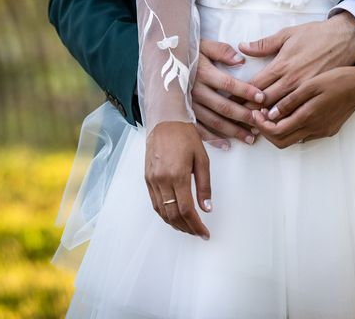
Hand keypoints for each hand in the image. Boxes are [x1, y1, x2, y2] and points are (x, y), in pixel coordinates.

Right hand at [145, 121, 211, 239]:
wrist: (165, 121)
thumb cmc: (185, 136)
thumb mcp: (202, 159)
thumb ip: (204, 186)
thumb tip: (207, 208)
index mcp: (177, 175)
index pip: (186, 210)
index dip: (196, 226)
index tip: (204, 233)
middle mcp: (161, 180)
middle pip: (173, 215)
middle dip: (187, 228)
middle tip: (198, 233)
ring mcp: (152, 180)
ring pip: (162, 212)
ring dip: (175, 224)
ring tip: (188, 227)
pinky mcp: (147, 178)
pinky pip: (154, 202)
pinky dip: (164, 214)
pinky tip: (174, 216)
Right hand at [192, 39, 264, 147]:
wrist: (161, 63)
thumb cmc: (186, 54)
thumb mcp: (202, 46)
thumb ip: (221, 51)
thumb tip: (240, 60)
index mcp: (202, 73)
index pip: (228, 84)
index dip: (246, 91)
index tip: (262, 98)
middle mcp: (195, 91)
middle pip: (224, 107)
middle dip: (244, 116)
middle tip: (261, 122)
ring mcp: (189, 105)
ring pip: (214, 121)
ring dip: (233, 131)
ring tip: (251, 137)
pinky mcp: (183, 114)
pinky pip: (199, 129)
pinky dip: (213, 139)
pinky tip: (227, 145)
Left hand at [239, 12, 354, 118]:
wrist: (349, 40)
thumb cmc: (318, 35)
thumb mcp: (289, 34)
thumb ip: (264, 44)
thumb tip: (243, 47)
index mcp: (282, 67)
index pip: (255, 87)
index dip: (241, 96)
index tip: (230, 101)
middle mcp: (292, 83)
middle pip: (264, 104)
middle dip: (249, 112)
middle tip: (237, 117)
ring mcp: (306, 94)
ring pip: (280, 114)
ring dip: (266, 121)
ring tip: (254, 125)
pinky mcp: (318, 99)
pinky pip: (298, 117)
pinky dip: (286, 122)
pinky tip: (278, 124)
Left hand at [251, 66, 354, 147]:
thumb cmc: (337, 78)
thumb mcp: (311, 84)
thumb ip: (290, 100)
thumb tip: (271, 114)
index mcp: (309, 116)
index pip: (276, 131)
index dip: (261, 125)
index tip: (254, 112)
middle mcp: (315, 129)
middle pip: (281, 141)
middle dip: (266, 131)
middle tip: (258, 116)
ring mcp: (322, 131)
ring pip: (292, 140)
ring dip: (277, 131)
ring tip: (269, 114)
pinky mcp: (327, 130)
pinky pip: (303, 135)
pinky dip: (290, 129)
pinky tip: (287, 114)